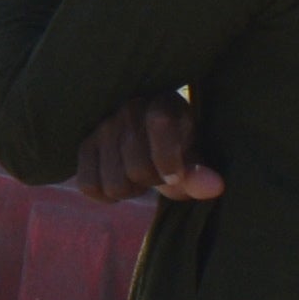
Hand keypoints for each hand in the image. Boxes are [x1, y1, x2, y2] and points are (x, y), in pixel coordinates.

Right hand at [70, 94, 222, 207]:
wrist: (143, 130)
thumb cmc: (176, 145)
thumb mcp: (192, 155)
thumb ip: (201, 173)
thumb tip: (216, 188)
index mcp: (162, 103)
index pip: (159, 124)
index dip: (167, 160)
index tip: (175, 177)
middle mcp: (127, 108)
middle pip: (138, 170)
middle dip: (152, 182)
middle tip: (158, 173)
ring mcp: (101, 126)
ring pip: (114, 183)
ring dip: (130, 190)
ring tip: (138, 175)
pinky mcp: (82, 144)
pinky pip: (89, 186)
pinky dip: (106, 195)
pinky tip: (118, 180)